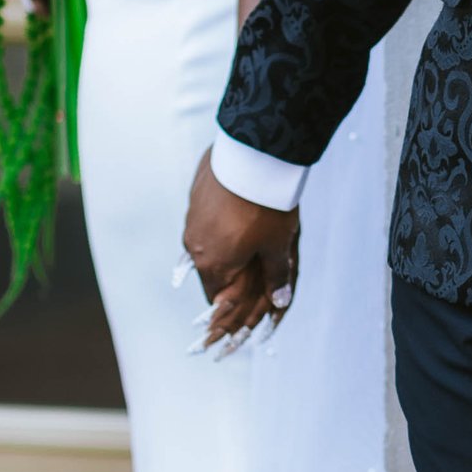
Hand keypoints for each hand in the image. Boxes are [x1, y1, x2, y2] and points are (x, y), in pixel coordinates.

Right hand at [183, 149, 299, 352]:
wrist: (252, 155)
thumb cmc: (266, 206)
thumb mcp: (277, 244)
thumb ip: (276, 274)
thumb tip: (279, 300)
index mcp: (213, 264)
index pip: (216, 298)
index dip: (227, 309)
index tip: (231, 316)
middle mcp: (195, 244)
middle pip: (209, 271)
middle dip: (225, 278)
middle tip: (243, 279)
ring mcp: (192, 218)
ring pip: (204, 244)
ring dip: (220, 250)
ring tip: (240, 246)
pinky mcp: (195, 195)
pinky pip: (204, 221)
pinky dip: (217, 226)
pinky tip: (233, 217)